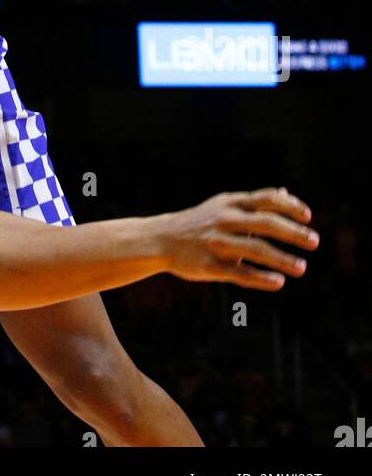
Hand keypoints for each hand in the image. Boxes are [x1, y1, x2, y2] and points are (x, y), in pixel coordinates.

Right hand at [159, 187, 318, 291]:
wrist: (161, 239)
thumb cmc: (200, 222)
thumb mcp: (225, 205)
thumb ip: (256, 202)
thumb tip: (286, 193)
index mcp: (230, 203)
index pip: (266, 199)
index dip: (290, 206)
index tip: (308, 216)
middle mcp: (225, 220)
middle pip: (265, 222)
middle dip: (293, 232)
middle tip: (315, 242)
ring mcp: (217, 242)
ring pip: (255, 249)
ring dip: (282, 259)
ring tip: (302, 268)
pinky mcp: (210, 265)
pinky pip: (239, 273)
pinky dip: (261, 278)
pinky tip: (278, 282)